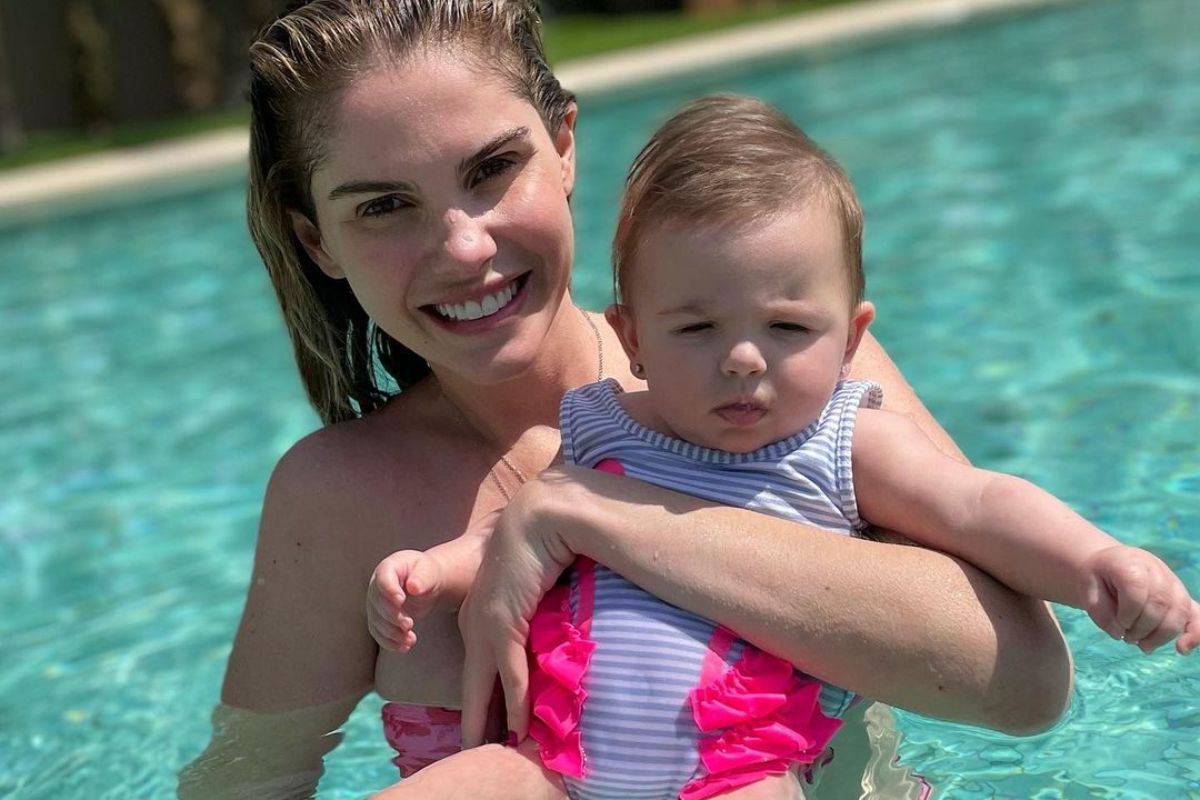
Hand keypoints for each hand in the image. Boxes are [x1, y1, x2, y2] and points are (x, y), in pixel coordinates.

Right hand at [367, 550, 444, 652]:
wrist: (425, 584)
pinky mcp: (379, 619)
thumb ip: (423, 578)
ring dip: (392, 633)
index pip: (383, 580)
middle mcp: (377, 587)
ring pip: (377, 621)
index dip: (389, 591)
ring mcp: (375, 604)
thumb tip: (413, 587)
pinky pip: (379, 633)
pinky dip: (390, 642)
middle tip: (409, 624)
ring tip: (411, 640)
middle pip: (378, 603)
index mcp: (388, 569)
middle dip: (392, 616)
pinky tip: (405, 646)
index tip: (401, 600)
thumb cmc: (427, 573)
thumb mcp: (429, 571)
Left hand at [458, 489, 575, 747]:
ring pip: (486, 686)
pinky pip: (512, 673)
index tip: (486, 725)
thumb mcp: (526, 588)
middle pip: (473, 685)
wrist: (535, 520)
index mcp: (477, 615)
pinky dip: (516, 701)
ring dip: (490, 721)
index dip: (482, 699)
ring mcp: (485, 625)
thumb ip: (528, 613)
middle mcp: (474, 624)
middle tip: (475, 749)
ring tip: (491, 750)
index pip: (477, 668)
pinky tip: (518, 725)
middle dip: (475, 720)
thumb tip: (541, 636)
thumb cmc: (537, 547)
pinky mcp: (503, 624)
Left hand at [1081, 544, 1199, 653]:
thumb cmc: (1097, 578)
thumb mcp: (1087, 590)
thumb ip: (1101, 613)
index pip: (1136, 592)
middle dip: (1142, 629)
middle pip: (1160, 605)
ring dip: (1160, 636)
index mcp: (1130, 563)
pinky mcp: (1181, 596)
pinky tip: (1181, 649)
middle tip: (1126, 637)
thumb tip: (1120, 634)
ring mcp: (1173, 582)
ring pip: (1178, 613)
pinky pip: (1197, 615)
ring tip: (1142, 645)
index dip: (1127, 615)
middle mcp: (1156, 570)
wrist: (1109, 564)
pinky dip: (1194, 633)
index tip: (1117, 624)